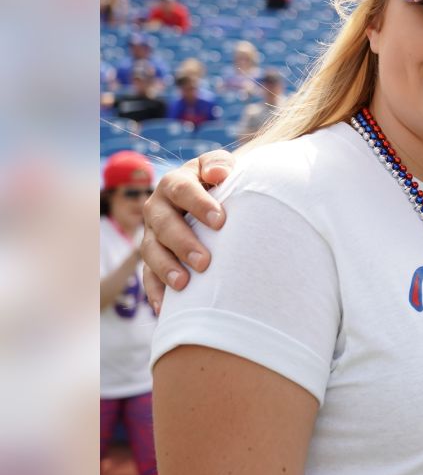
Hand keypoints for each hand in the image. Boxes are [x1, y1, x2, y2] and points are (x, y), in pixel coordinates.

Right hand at [140, 149, 234, 310]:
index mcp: (175, 183)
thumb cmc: (221, 181)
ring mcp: (152, 233)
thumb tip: (220, 173)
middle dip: (183, 243)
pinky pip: (148, 276)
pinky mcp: (153, 257)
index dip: (199, 204)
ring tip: (184, 284)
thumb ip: (220, 164)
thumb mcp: (221, 166)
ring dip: (166, 268)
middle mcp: (158, 208)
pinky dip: (155, 292)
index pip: (182, 190)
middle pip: (164, 224)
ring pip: (151, 251)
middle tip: (205, 262)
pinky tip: (164, 310)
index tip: (221, 221)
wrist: (214, 195)